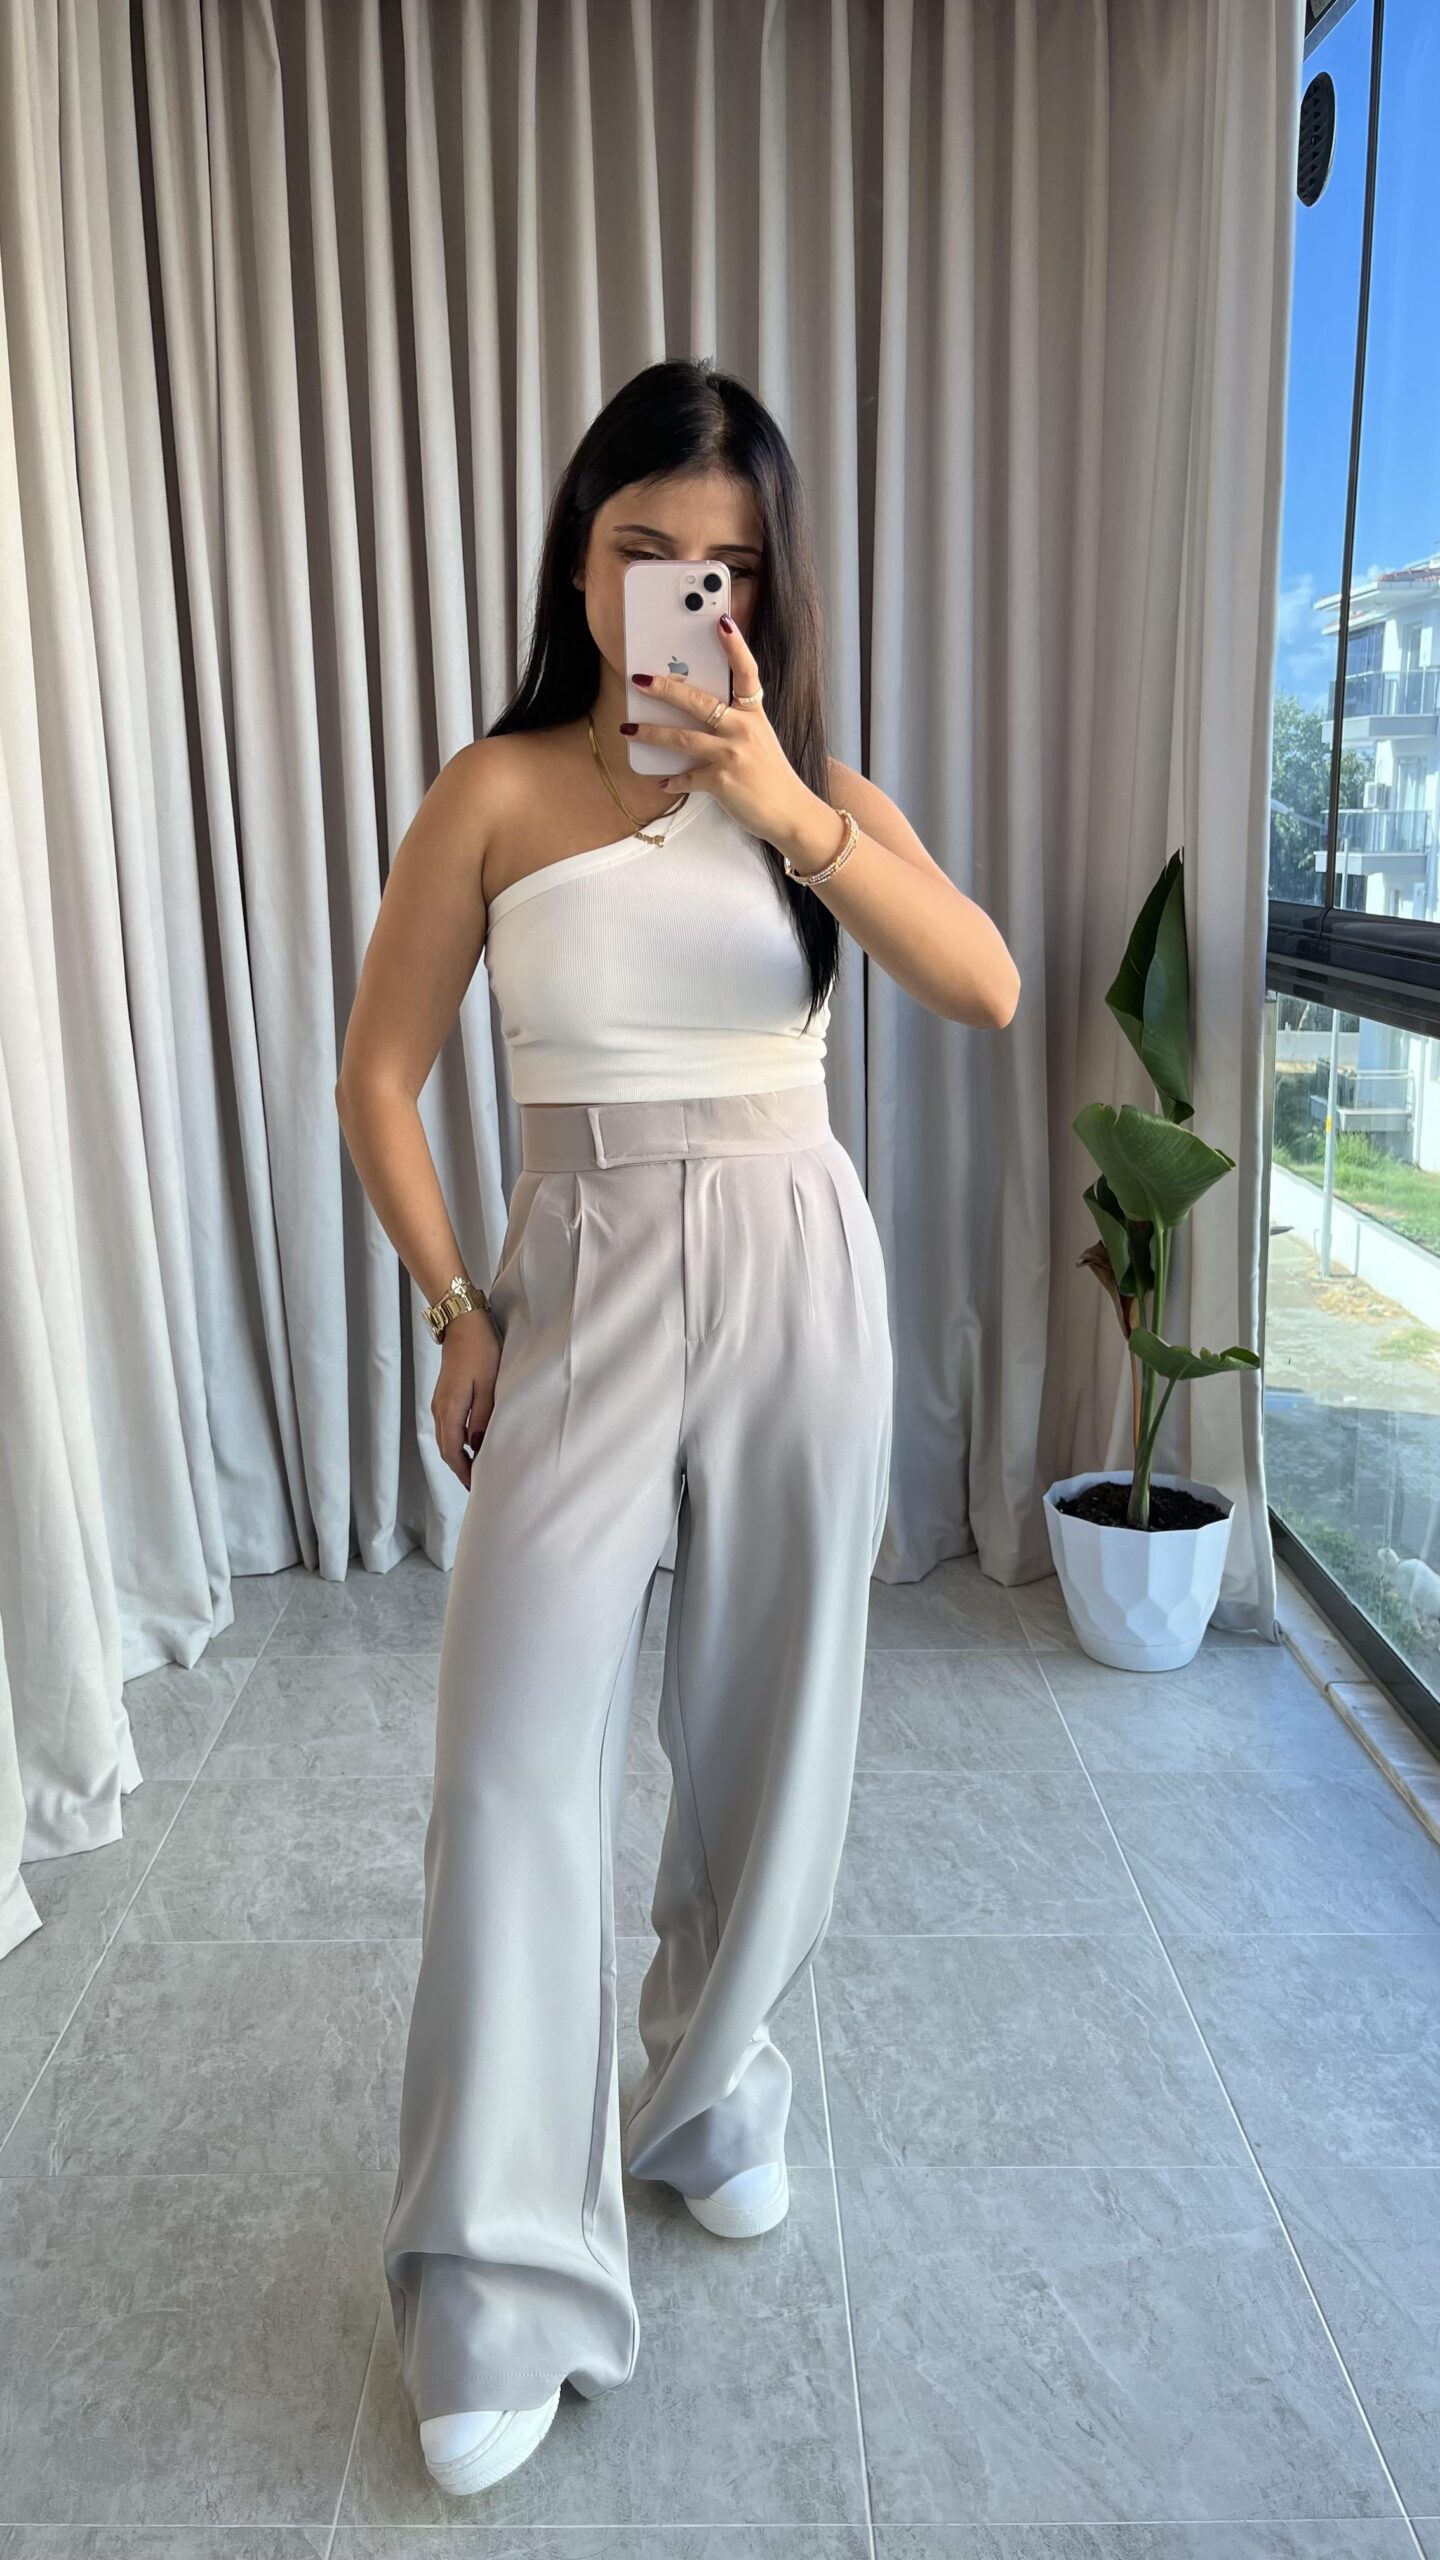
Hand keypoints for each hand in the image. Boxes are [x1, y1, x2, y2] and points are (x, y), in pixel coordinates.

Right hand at [432, 1308, 500, 1489]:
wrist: (463, 1325)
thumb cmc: (481, 1350)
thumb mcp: (489, 1385)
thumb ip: (483, 1417)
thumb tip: (476, 1445)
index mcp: (450, 1409)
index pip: (452, 1451)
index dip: (463, 1471)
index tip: (475, 1485)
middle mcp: (440, 1409)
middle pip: (445, 1449)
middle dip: (460, 1468)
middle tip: (477, 1483)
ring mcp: (439, 1402)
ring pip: (445, 1438)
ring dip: (457, 1455)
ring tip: (476, 1467)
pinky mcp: (444, 1396)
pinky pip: (447, 1426)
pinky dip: (456, 1441)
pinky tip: (470, 1443)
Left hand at [623, 616, 815, 847]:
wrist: (790, 813)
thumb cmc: (771, 776)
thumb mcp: (759, 740)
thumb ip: (733, 723)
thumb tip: (695, 713)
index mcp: (754, 715)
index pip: (746, 673)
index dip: (735, 647)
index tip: (722, 621)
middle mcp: (744, 730)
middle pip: (700, 702)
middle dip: (666, 688)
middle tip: (640, 679)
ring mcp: (732, 755)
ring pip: (683, 738)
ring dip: (651, 733)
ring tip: (628, 727)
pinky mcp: (722, 782)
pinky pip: (687, 777)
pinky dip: (672, 780)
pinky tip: (661, 781)